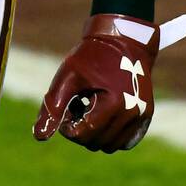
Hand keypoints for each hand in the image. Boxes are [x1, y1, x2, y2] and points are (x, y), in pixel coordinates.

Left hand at [33, 13, 185, 152]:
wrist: (123, 39)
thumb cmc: (92, 56)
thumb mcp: (68, 77)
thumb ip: (52, 107)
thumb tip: (39, 136)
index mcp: (115, 102)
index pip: (85, 134)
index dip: (67, 128)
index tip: (63, 110)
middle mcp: (133, 113)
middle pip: (97, 143)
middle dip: (80, 128)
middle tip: (76, 104)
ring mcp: (142, 116)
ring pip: (110, 146)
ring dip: (95, 133)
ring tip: (89, 107)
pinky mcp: (146, 116)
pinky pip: (125, 141)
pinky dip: (109, 134)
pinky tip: (101, 112)